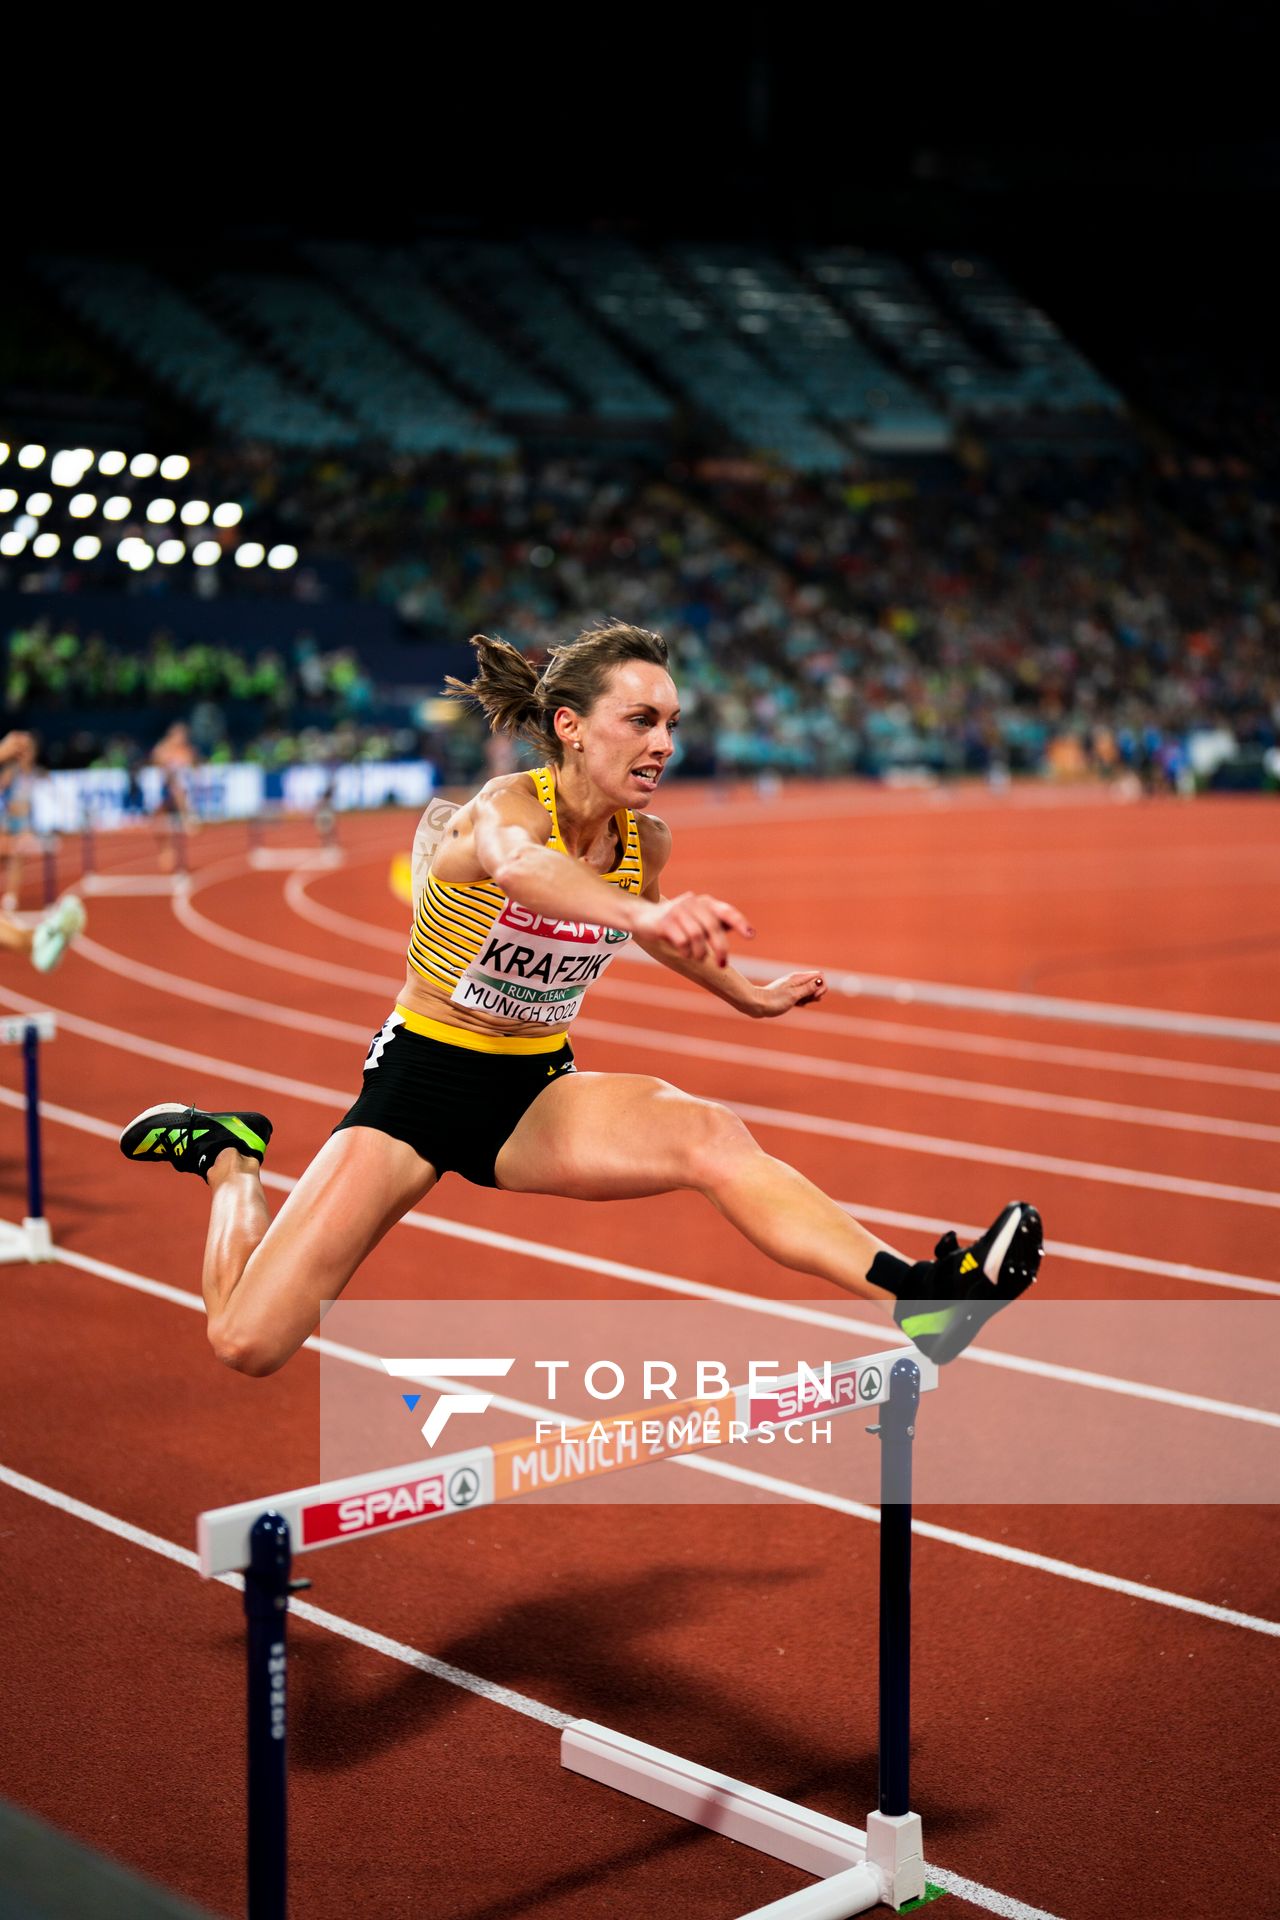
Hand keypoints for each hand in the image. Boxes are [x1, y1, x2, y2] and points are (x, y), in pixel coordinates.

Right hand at [634, 891, 754, 966]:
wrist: (643, 917)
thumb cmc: (677, 922)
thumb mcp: (698, 920)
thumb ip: (718, 924)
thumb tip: (747, 931)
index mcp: (705, 903)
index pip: (726, 911)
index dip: (740, 923)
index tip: (750, 936)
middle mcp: (693, 903)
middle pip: (713, 927)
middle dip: (720, 948)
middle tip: (722, 964)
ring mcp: (677, 911)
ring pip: (697, 936)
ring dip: (700, 952)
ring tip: (696, 957)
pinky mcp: (664, 922)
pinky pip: (682, 941)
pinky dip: (686, 952)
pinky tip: (684, 953)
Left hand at [751, 970, 826, 1017]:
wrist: (756, 1004)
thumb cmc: (774, 1001)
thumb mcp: (794, 995)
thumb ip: (808, 988)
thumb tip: (820, 981)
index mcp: (798, 978)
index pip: (820, 976)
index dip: (821, 987)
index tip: (813, 996)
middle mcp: (797, 980)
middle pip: (816, 984)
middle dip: (816, 994)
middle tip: (805, 1001)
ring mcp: (793, 987)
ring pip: (810, 991)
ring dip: (809, 999)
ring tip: (798, 1003)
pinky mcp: (789, 994)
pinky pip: (802, 997)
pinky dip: (802, 1002)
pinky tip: (795, 1005)